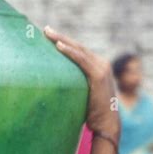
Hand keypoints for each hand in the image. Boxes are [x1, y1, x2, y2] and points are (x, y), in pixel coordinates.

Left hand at [44, 26, 120, 143]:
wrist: (107, 124)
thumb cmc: (93, 115)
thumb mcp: (83, 96)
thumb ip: (74, 87)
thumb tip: (56, 89)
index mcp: (98, 67)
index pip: (79, 52)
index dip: (66, 43)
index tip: (51, 37)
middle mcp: (101, 64)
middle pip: (78, 47)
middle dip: (61, 37)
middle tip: (46, 30)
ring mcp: (101, 68)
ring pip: (79, 49)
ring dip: (62, 40)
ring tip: (48, 33)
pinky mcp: (99, 75)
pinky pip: (81, 59)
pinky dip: (70, 51)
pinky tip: (59, 46)